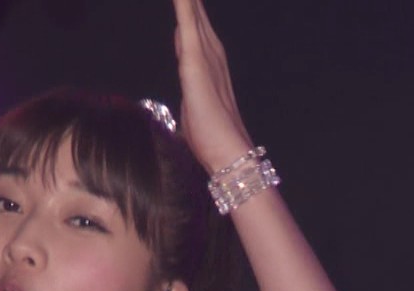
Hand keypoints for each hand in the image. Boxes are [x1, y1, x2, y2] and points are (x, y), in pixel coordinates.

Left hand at [172, 0, 254, 172]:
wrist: (229, 152)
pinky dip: (184, 6)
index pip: (191, 25)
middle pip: (194, 13)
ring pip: (191, 13)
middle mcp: (210, 51)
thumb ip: (191, 86)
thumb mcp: (195, 105)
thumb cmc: (211, 137)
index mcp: (207, 60)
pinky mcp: (195, 62)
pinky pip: (187, 25)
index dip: (186, 6)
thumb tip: (188, 80)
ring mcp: (204, 54)